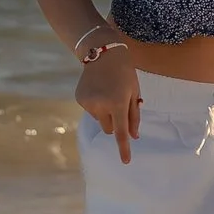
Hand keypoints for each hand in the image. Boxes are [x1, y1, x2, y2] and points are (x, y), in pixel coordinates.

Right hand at [76, 49, 142, 163]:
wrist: (102, 52)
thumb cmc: (124, 72)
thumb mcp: (134, 92)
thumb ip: (134, 115)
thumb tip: (133, 136)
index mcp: (117, 103)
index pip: (121, 132)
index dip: (123, 148)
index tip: (126, 161)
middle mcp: (101, 105)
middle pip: (109, 128)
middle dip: (115, 122)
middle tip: (119, 103)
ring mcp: (88, 103)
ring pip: (100, 120)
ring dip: (106, 112)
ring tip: (108, 92)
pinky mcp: (80, 99)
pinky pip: (92, 111)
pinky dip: (97, 105)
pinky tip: (99, 90)